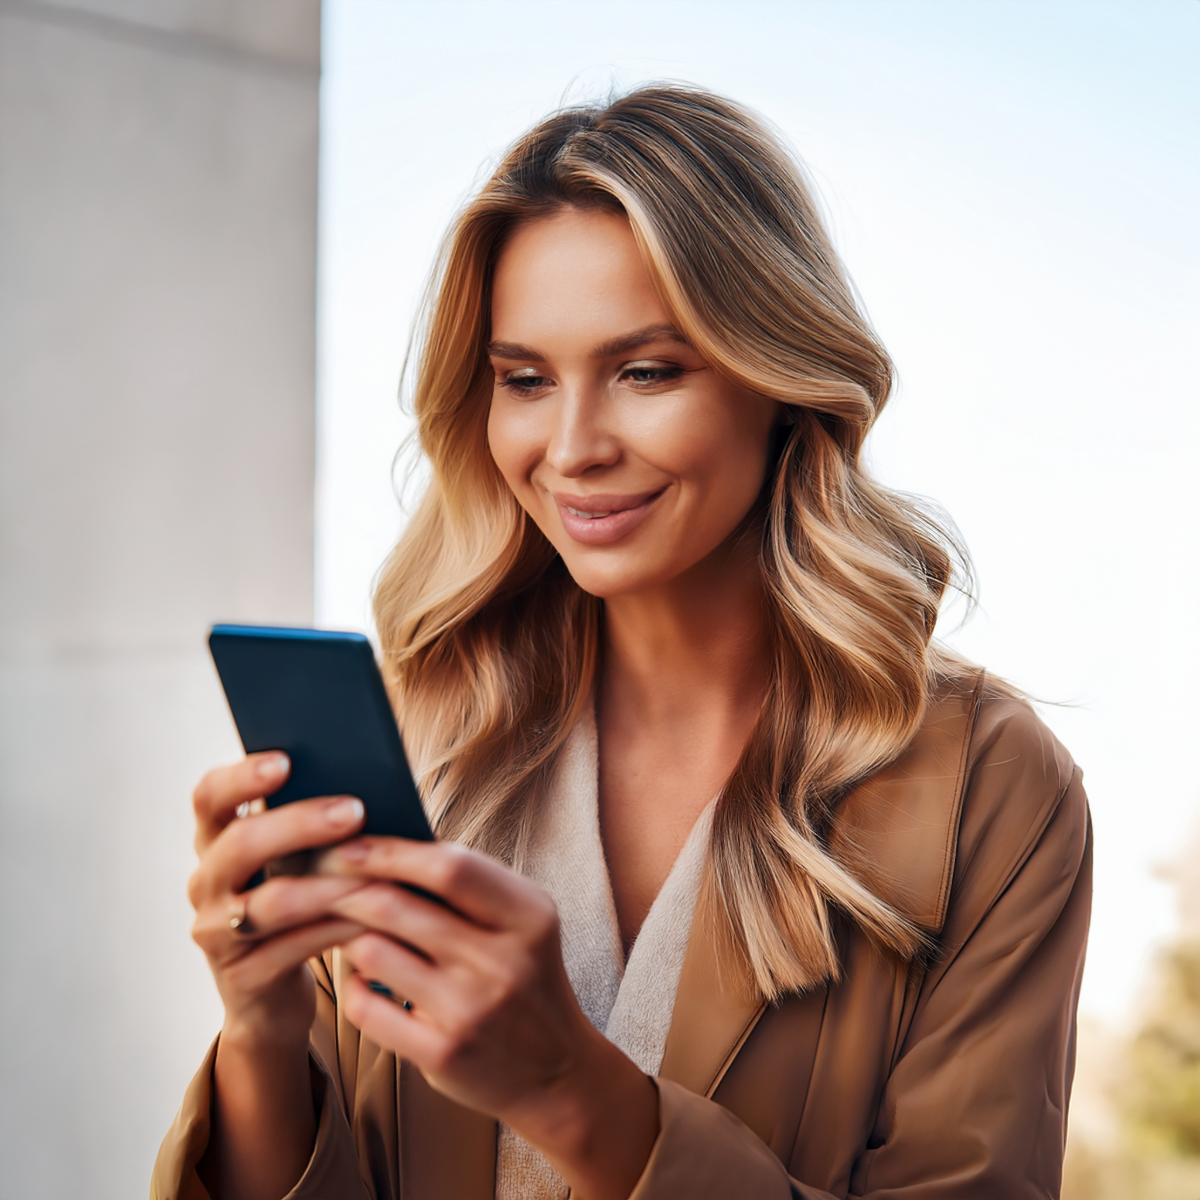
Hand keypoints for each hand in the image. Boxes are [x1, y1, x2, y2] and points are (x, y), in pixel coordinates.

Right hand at [188, 753, 367, 1048]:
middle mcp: (207, 883)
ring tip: (375, 872)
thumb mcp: (294, 863)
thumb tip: (372, 776)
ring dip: (327, 884)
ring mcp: (218, 934)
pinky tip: (376, 917)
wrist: (273, 996)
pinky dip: (339, 929)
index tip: (285, 760)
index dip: (241, 777)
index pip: (209, 797)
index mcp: (216, 842)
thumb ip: (312, 826)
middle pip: (240, 845)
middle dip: (300, 823)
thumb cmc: (299, 906)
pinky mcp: (242, 977)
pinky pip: (294, 949)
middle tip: (354, 810)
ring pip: (270, 903)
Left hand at [320, 838, 659, 1199]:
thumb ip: (471, 885)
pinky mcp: (443, 1055)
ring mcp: (472, 1011)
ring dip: (349, 936)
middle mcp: (503, 961)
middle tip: (320, 879)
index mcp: (529, 915)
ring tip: (345, 930)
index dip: (391, 851)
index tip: (350, 844)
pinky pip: (367, 1008)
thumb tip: (389, 845)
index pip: (450, 867)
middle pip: (398, 907)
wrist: (556, 1071)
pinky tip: (359, 978)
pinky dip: (352, 986)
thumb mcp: (523, 922)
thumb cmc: (526, 976)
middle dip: (348, 888)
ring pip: (374, 953)